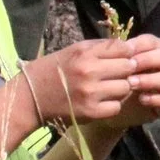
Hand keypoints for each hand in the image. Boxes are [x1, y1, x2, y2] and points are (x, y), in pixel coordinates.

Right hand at [19, 39, 159, 129]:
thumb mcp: (74, 50)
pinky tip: (101, 101)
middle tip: (117, 74)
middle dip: (126, 70)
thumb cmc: (53, 70)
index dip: (127, 53)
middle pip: (128, 67)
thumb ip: (101, 48)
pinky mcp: (90, 112)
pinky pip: (116, 107)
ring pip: (125, 87)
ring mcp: (90, 93)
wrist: (29, 98)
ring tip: (108, 88)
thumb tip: (129, 47)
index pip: (123, 48)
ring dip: (120, 88)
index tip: (123, 57)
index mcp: (84, 53)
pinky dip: (112, 105)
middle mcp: (89, 71)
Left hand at [102, 35, 159, 130]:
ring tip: (131, 84)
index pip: (152, 42)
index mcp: (151, 52)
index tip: (126, 52)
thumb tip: (116, 45)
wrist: (111, 107)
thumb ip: (113, 54)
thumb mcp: (110, 66)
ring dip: (151, 80)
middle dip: (148, 60)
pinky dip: (158, 99)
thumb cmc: (112, 81)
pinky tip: (142, 99)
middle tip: (130, 66)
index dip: (140, 45)